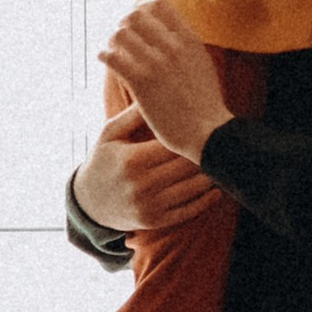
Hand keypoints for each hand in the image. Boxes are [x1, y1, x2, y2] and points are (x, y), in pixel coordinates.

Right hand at [74, 102, 218, 237]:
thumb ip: (133, 115)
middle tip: (223, 140)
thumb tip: (157, 90)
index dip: (192, 134)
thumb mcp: (109, 134)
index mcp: (132, 160)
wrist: (88, 203)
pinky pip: (189, 211)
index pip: (173, 144)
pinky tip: (216, 188)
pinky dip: (206, 199)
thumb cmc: (102, 161)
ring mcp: (150, 206)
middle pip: (187, 165)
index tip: (207, 124)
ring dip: (211, 175)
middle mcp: (142, 185)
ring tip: (223, 161)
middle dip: (205, 152)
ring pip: (193, 188)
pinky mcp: (156, 221)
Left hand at [101, 0, 234, 160]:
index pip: (159, 4)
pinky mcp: (141, 83)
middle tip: (122, 37)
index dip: (142, 8)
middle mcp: (172, 46)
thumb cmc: (206, 103)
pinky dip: (104, 55)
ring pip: (120, 34)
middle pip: (135, 15)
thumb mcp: (202, 64)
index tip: (137, 20)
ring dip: (112, 40)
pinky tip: (104, 60)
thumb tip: (172, 34)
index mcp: (188, 39)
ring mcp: (156, 64)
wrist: (208, 132)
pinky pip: (112, 58)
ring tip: (112, 50)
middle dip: (124, 24)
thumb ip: (186, 46)